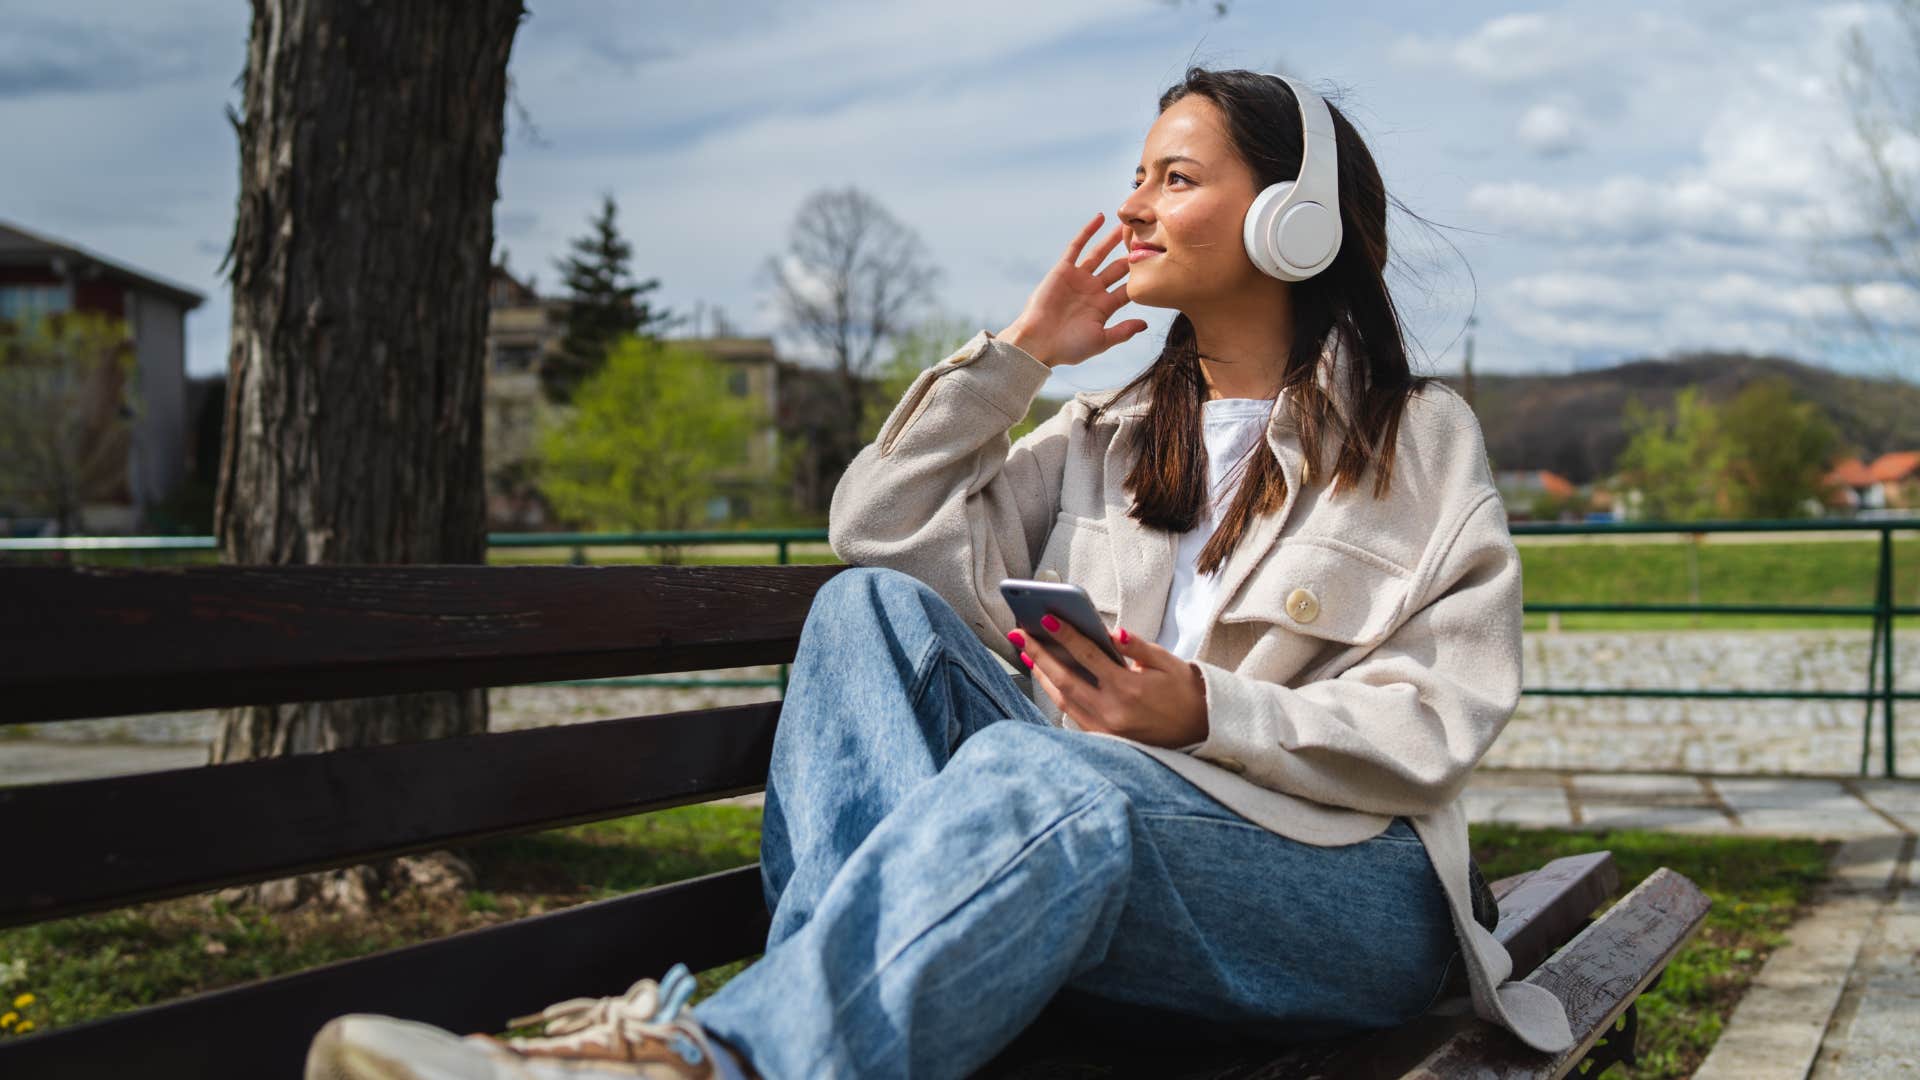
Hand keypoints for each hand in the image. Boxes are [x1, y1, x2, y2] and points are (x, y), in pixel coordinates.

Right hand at [996, 211, 1149, 368]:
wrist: (1038, 342)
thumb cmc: (1068, 347)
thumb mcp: (1101, 341)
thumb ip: (1123, 331)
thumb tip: (1146, 324)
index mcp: (1104, 308)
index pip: (1127, 289)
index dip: (1141, 277)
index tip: (1159, 263)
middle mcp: (1093, 290)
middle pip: (1117, 268)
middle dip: (1131, 254)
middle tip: (1149, 238)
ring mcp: (1078, 279)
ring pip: (1100, 254)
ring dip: (1112, 239)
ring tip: (1126, 224)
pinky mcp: (1063, 270)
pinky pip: (1076, 247)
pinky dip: (1087, 232)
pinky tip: (1100, 218)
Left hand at [1008, 615, 1207, 747]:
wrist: (1201, 730)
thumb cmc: (1184, 691)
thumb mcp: (1167, 662)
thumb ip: (1137, 647)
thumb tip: (1112, 632)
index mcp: (1129, 688)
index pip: (1089, 656)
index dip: (1065, 636)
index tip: (1045, 618)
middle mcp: (1113, 711)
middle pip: (1066, 679)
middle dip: (1039, 654)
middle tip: (1019, 633)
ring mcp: (1106, 728)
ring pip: (1063, 699)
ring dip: (1042, 675)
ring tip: (1027, 652)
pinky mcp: (1105, 738)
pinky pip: (1072, 714)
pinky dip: (1057, 694)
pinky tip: (1047, 677)